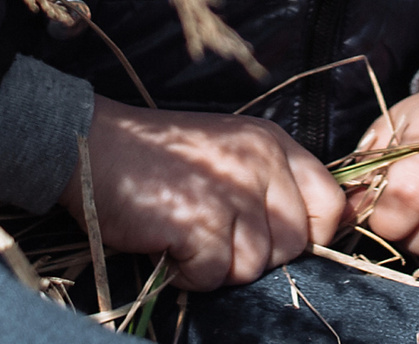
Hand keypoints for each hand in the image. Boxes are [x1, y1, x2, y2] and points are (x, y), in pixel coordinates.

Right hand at [68, 98, 347, 290]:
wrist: (88, 144)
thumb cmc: (156, 157)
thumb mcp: (228, 152)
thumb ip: (270, 184)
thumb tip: (308, 238)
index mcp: (272, 143)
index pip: (330, 205)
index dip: (310, 234)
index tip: (270, 235)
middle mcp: (259, 163)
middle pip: (293, 246)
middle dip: (252, 253)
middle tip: (209, 230)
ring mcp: (231, 193)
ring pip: (253, 267)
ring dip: (216, 264)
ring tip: (182, 232)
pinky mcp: (200, 222)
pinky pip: (214, 275)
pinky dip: (187, 273)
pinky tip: (166, 243)